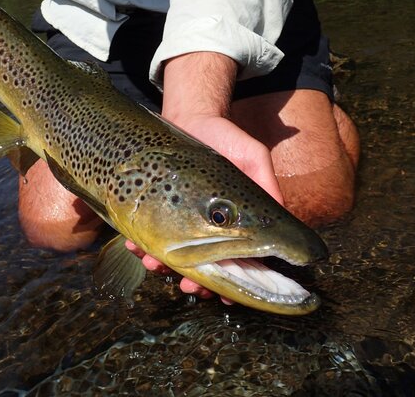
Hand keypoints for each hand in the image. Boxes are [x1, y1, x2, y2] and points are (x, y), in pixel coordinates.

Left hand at [127, 51, 283, 302]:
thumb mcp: (253, 156)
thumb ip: (266, 184)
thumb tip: (281, 216)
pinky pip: (148, 234)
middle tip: (187, 288)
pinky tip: (134, 244)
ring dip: (163, 267)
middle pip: (203, 268)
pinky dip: (140, 243)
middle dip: (195, 283)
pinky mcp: (158, 211)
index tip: (224, 296)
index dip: (233, 284)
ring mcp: (182, 221)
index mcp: (236, 223)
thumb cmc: (227, 139)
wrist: (190, 118)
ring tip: (154, 264)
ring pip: (173, 256)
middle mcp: (209, 227)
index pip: (238, 262)